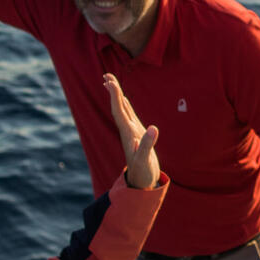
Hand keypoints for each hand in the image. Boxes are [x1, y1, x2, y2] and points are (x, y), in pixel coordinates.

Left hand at [105, 74, 159, 189]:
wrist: (141, 183)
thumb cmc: (142, 173)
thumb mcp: (145, 160)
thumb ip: (147, 145)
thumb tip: (153, 130)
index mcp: (128, 133)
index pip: (119, 111)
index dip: (115, 96)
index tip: (110, 82)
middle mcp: (128, 131)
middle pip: (118, 107)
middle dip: (112, 91)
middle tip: (106, 75)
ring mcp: (132, 132)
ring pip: (123, 110)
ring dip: (117, 96)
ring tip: (111, 83)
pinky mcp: (137, 135)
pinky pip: (130, 116)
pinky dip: (127, 106)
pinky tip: (124, 101)